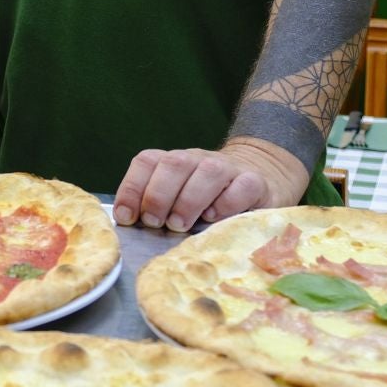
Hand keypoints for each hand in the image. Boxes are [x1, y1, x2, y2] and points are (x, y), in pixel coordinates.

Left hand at [112, 140, 302, 231]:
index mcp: (173, 163)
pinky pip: (241, 187)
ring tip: (179, 225)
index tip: (126, 217)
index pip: (147, 162)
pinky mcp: (255, 182)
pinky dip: (225, 204)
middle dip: (158, 196)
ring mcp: (227, 168)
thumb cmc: (208, 199)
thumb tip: (130, 227)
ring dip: (188, 200)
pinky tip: (214, 219)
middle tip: (155, 223)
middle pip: (174, 164)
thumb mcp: (179, 200)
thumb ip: (156, 208)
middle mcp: (198, 160)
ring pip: (207, 172)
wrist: (259, 177)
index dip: (132, 188)